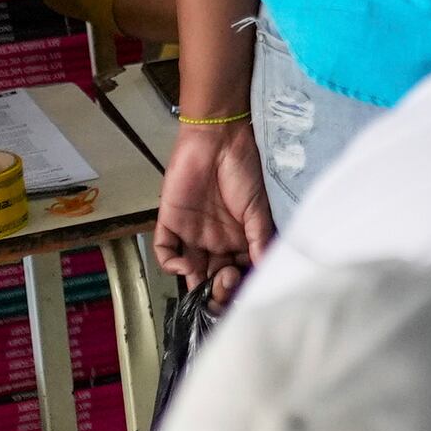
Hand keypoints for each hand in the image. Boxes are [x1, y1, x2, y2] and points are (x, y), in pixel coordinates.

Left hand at [156, 116, 273, 304]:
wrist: (219, 140)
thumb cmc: (244, 171)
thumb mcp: (259, 209)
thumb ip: (259, 240)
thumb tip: (265, 270)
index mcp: (237, 240)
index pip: (235, 273)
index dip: (238, 286)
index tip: (244, 288)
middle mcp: (214, 241)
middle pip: (211, 278)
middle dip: (218, 290)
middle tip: (226, 285)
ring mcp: (191, 234)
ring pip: (189, 271)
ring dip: (196, 283)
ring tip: (209, 282)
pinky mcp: (170, 223)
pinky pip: (165, 252)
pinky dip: (171, 264)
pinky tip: (186, 265)